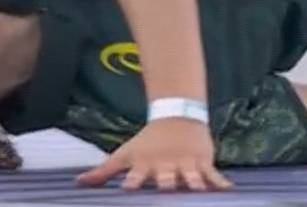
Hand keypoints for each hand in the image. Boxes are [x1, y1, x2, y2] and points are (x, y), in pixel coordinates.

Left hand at [77, 117, 230, 191]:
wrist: (177, 116)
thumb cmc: (147, 141)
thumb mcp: (125, 153)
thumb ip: (103, 171)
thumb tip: (78, 182)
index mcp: (146, 166)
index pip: (137, 177)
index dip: (133, 182)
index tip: (129, 188)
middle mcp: (166, 167)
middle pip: (166, 179)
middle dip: (167, 185)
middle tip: (167, 190)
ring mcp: (186, 165)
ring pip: (192, 178)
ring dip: (194, 185)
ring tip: (198, 191)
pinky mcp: (203, 162)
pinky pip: (213, 175)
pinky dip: (220, 183)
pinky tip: (228, 191)